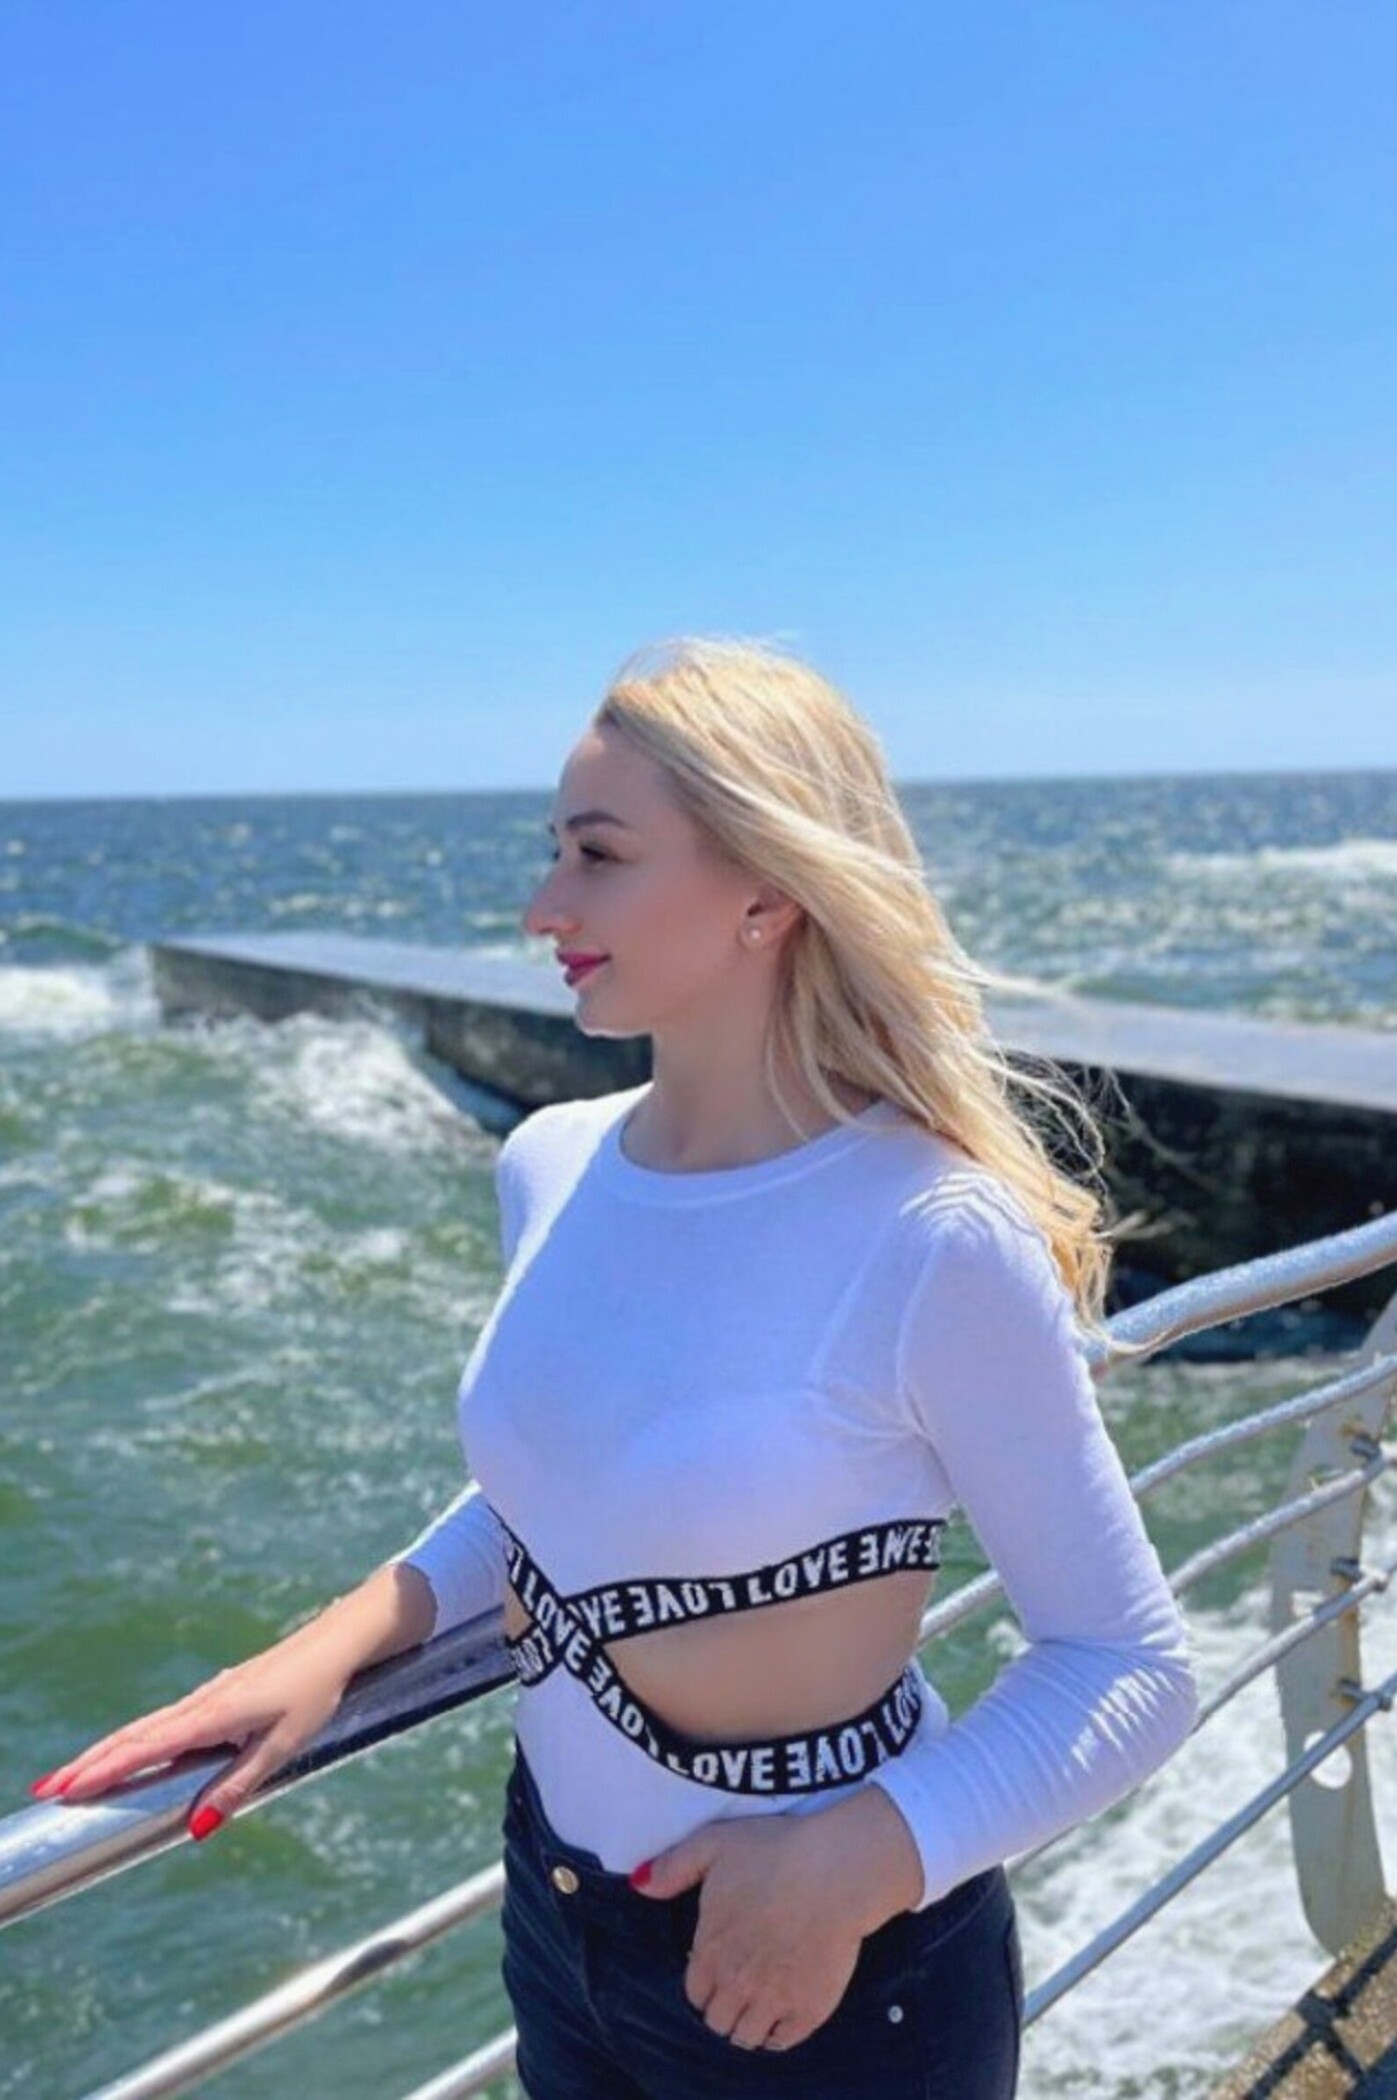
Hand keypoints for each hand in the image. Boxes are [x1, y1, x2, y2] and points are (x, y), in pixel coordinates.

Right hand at [29, 1639, 350, 1840]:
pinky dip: (137, 1737)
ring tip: (75, 1775)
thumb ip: (239, 1786)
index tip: (66, 1790)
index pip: (146, 1748)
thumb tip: (198, 1827)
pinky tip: (129, 1749)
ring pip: (147, 1726)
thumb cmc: (314, 1693)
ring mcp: (209, 1696)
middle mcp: (202, 1703)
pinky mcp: (219, 1694)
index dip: (104, 1770)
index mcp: (213, 1715)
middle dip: (89, 1763)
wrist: (336, 1643)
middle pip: (134, 1736)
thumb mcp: (283, 1746)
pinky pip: (167, 1720)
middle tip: (49, 1790)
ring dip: (108, 1750)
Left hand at [631, 1789, 918, 2051]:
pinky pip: (782, 2041)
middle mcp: (737, 1983)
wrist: (835, 1870)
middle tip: (737, 1988)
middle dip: (721, 2008)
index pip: (694, 1992)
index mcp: (711, 1949)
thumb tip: (638, 1885)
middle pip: (717, 2021)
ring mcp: (773, 2000)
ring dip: (746, 2024)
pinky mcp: (809, 2009)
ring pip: (746, 2037)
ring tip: (757, 2004)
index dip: (703, 1982)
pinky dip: (777, 2034)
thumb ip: (673, 1868)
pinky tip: (781, 2014)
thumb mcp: (714, 1843)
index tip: (716, 1969)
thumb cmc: (775, 1851)